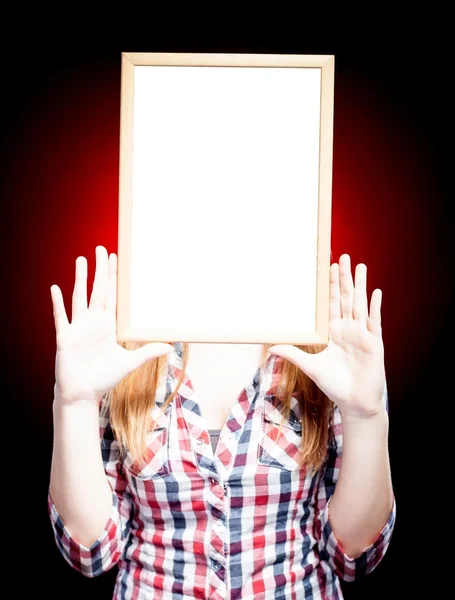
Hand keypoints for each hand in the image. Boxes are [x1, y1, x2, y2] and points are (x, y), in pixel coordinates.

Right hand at [50, 245, 173, 403]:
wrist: (83, 395)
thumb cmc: (103, 378)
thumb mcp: (129, 362)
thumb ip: (147, 352)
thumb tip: (170, 347)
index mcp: (107, 326)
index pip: (112, 296)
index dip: (113, 278)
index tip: (116, 260)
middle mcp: (93, 323)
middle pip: (97, 290)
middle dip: (100, 270)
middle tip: (101, 249)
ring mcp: (78, 328)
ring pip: (80, 298)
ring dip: (80, 279)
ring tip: (82, 259)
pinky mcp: (65, 338)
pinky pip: (61, 317)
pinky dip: (58, 304)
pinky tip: (55, 288)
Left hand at [268, 254, 385, 418]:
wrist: (355, 403)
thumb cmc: (334, 385)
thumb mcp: (310, 366)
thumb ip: (293, 354)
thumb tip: (270, 346)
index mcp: (334, 332)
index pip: (330, 303)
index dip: (329, 286)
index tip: (327, 268)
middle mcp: (348, 329)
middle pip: (346, 298)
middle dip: (344, 278)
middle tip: (342, 257)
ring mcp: (362, 335)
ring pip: (360, 305)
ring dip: (360, 286)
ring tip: (360, 266)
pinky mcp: (374, 343)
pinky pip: (374, 322)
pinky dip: (374, 308)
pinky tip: (376, 293)